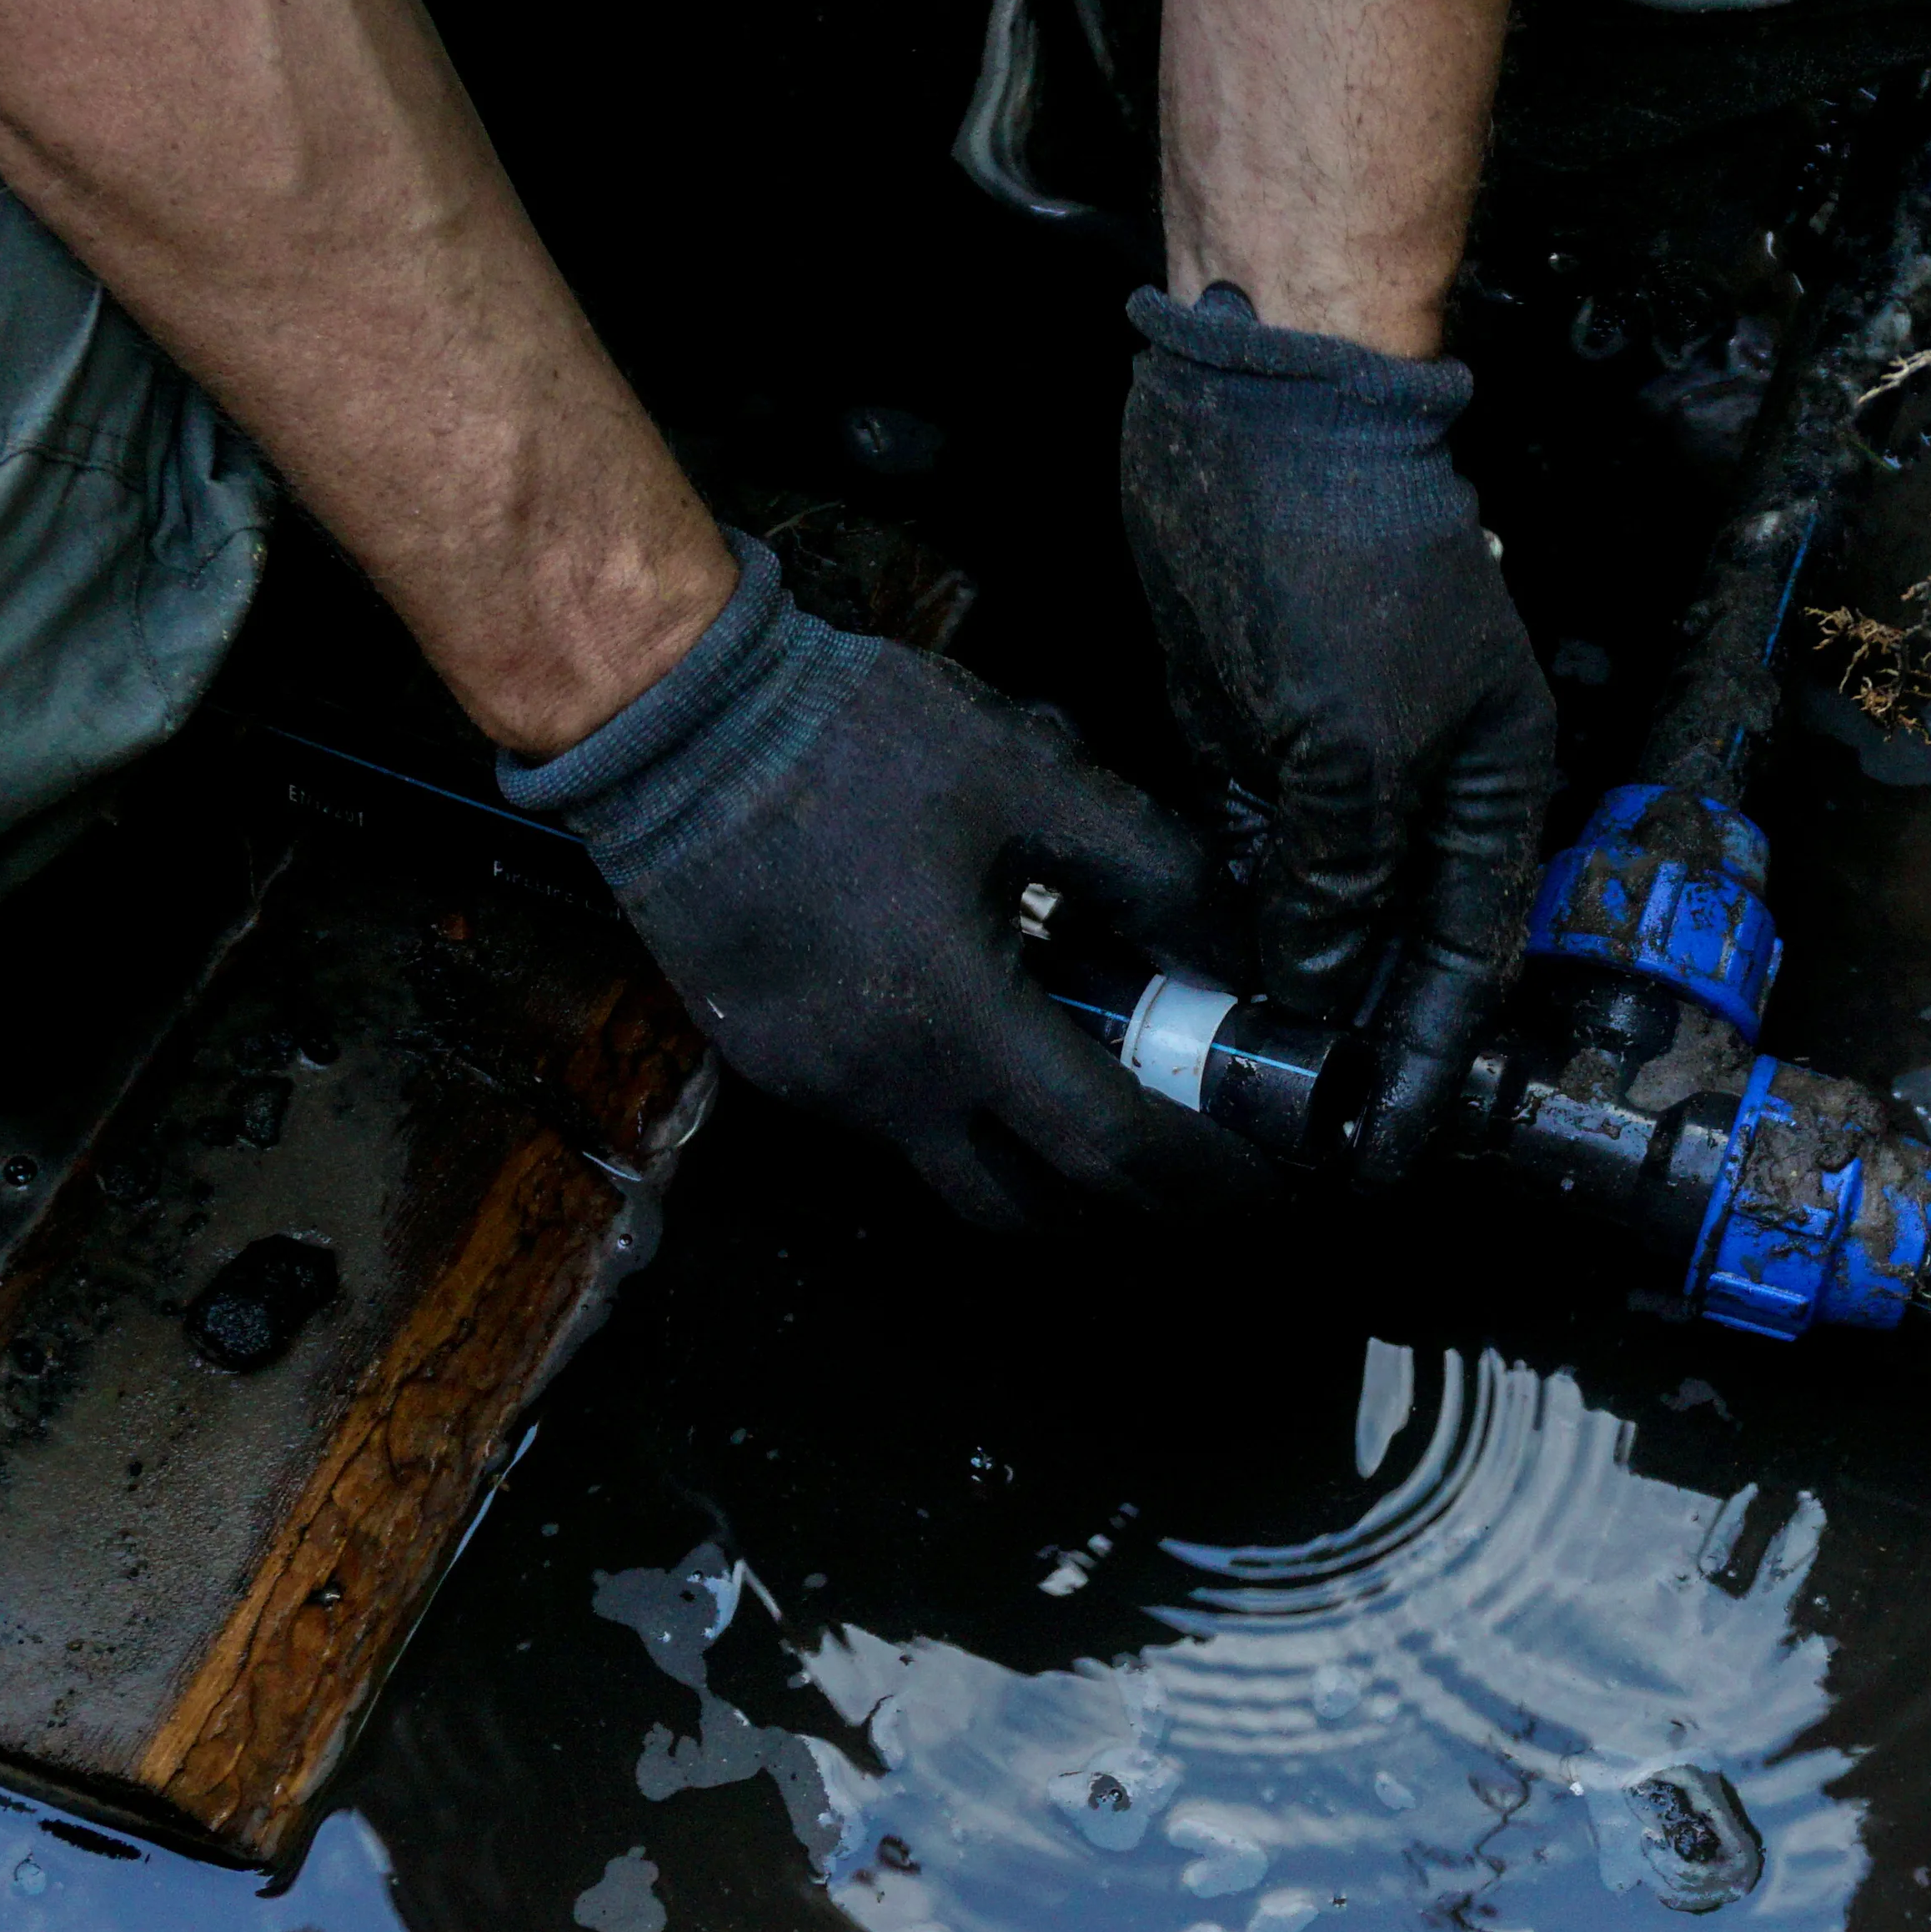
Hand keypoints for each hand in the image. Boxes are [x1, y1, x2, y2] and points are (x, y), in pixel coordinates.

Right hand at [506, 536, 1259, 1227]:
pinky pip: (880, 1118)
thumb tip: (1230, 950)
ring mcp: (812, 1084)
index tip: (1259, 1179)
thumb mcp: (1030, 773)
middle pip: (1024, 1209)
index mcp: (956, 1021)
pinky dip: (951, 1103)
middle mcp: (880, 1087)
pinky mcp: (764, 1059)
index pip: (1108, 1149)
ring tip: (1086, 1080)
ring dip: (1027, 1152)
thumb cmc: (854, 738)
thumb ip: (1148, 868)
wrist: (671, 722)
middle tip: (1182, 1162)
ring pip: (946, 1167)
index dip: (1198, 1177)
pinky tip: (976, 1025)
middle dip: (1117, 1205)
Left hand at [1121, 284, 1559, 1180]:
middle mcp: (1421, 791)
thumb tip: (1311, 990)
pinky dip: (1218, 922)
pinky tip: (1178, 988)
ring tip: (1221, 1085)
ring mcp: (1333, 764)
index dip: (1428, 1068)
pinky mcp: (1251, 737)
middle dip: (1347, 1043)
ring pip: (1308, 913)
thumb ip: (1338, 879)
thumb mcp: (1351, 746)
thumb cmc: (1343, 554)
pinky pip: (1244, 860)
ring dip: (1271, 992)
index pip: (1466, 967)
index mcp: (1490, 790)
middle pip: (1391, 950)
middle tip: (1287, 1137)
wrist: (1260, 406)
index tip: (1382, 1153)